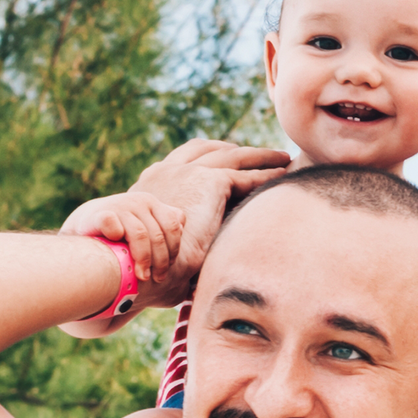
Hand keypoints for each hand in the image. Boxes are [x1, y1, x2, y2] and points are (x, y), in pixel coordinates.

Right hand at [62, 192, 184, 282]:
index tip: (168, 269)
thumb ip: (163, 225)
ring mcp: (119, 206)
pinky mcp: (100, 214)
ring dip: (143, 259)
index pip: (173, 227)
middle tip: (157, 279)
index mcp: (152, 204)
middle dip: (161, 261)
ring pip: (140, 235)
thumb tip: (183, 223)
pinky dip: (117, 239)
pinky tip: (118, 253)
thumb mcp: (144, 226)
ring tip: (142, 276)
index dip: (173, 251)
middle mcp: (138, 201)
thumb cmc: (120, 234)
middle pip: (158, 235)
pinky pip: (114, 226)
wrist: (85, 227)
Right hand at [131, 139, 289, 303]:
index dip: (208, 158)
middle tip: (260, 155)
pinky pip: (246, 176)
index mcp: (152, 184)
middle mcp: (168, 171)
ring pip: (232, 156)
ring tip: (281, 158)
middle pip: (208, 149)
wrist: (134, 264)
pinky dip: (266, 175)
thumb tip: (188, 264)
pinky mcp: (208, 182)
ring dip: (259, 156)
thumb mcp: (154, 245)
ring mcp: (188, 173)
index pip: (185, 160)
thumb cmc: (140, 268)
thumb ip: (171, 241)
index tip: (227, 162)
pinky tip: (282, 175)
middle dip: (235, 149)